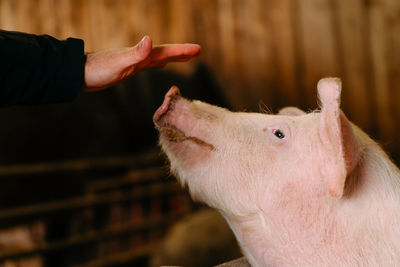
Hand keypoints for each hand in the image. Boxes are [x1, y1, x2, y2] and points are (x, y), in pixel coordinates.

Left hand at [83, 36, 200, 91]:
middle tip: (197, 51)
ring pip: (157, 58)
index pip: (166, 51)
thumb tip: (149, 39)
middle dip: (181, 52)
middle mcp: (139, 55)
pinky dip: (157, 63)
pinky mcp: (128, 68)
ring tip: (184, 57)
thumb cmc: (97, 69)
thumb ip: (135, 53)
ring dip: (172, 57)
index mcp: (140, 54)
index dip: (182, 51)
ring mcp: (133, 61)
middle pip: (165, 52)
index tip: (198, 49)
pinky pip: (148, 65)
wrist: (78, 73)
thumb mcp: (118, 63)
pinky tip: (158, 65)